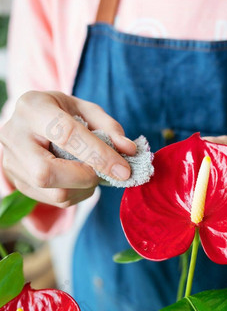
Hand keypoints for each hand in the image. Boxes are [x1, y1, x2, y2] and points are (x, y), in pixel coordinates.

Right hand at [0, 91, 135, 206]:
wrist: (29, 124)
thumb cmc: (61, 114)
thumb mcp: (85, 110)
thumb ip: (108, 128)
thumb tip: (129, 150)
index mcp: (32, 108)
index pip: (67, 135)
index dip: (99, 155)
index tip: (124, 169)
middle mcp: (14, 136)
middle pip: (48, 173)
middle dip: (85, 177)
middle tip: (102, 173)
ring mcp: (12, 163)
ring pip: (54, 193)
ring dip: (84, 189)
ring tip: (91, 173)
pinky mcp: (18, 183)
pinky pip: (54, 201)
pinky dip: (76, 194)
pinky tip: (78, 179)